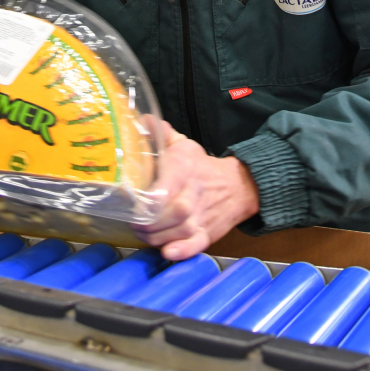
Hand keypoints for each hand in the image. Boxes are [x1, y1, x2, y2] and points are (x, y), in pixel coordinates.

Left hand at [134, 119, 259, 259]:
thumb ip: (160, 133)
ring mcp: (200, 217)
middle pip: (169, 214)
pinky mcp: (205, 235)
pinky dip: (181, 252)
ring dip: (155, 237)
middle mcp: (192, 196)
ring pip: (176, 233)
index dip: (147, 199)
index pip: (165, 187)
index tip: (132, 202)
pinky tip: (168, 252)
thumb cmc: (201, 166)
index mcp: (183, 171)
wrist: (237, 186)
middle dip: (146, 222)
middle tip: (132, 221)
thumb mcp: (182, 145)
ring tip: (142, 233)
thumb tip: (140, 118)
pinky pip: (194, 246)